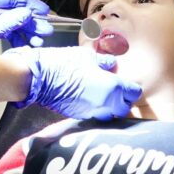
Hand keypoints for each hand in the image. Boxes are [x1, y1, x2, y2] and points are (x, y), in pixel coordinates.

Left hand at [0, 0, 53, 56]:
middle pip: (11, 10)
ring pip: (12, 22)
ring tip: (39, 40)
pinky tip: (28, 44)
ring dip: (27, 31)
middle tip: (45, 29)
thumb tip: (26, 13)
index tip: (42, 11)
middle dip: (30, 21)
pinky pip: (7, 32)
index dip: (26, 4)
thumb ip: (7, 21)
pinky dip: (19, 38)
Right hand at [7, 46, 140, 119]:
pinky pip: (97, 116)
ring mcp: (93, 112)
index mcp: (112, 87)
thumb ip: (104, 62)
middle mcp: (106, 103)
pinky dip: (98, 110)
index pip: (133, 93)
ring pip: (112, 116)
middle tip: (117, 90)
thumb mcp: (87, 56)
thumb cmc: (64, 63)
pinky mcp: (81, 117)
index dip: (132, 88)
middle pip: (125, 108)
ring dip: (112, 108)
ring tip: (105, 97)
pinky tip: (91, 100)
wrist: (40, 79)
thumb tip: (111, 64)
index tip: (127, 83)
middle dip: (124, 100)